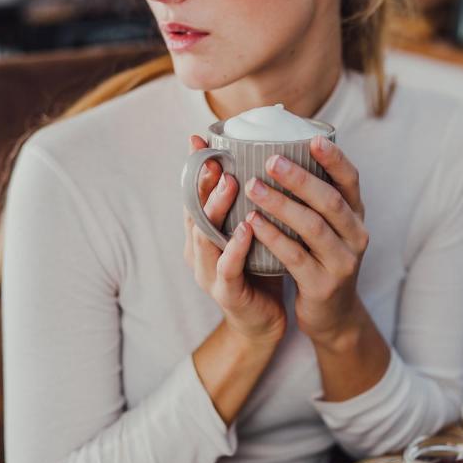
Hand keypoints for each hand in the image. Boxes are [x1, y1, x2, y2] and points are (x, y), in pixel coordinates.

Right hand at [183, 135, 286, 346]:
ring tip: (230, 182)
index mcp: (203, 233)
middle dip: (203, 181)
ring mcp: (209, 272)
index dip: (195, 167)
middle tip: (215, 156)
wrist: (265, 323)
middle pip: (194, 210)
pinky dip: (234, 247)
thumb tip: (267, 157)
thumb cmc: (261, 269)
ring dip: (216, 208)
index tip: (200, 139)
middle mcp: (200, 250)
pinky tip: (246, 229)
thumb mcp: (253, 230)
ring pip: (206, 236)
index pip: (194, 194)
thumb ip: (250, 202)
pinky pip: (227, 268)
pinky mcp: (226, 294)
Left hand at [244, 136, 369, 346]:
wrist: (332, 316)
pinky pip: (296, 256)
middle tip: (270, 160)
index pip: (351, 180)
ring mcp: (343, 262)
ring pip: (313, 227)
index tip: (313, 138)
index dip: (334, 159)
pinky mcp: (324, 286)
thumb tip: (281, 152)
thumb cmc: (319, 260)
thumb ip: (313, 198)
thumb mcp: (327, 228)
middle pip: (330, 200)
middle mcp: (356, 236)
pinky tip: (253, 222)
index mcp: (356, 215)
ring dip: (281, 204)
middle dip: (300, 178)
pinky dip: (273, 237)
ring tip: (253, 187)